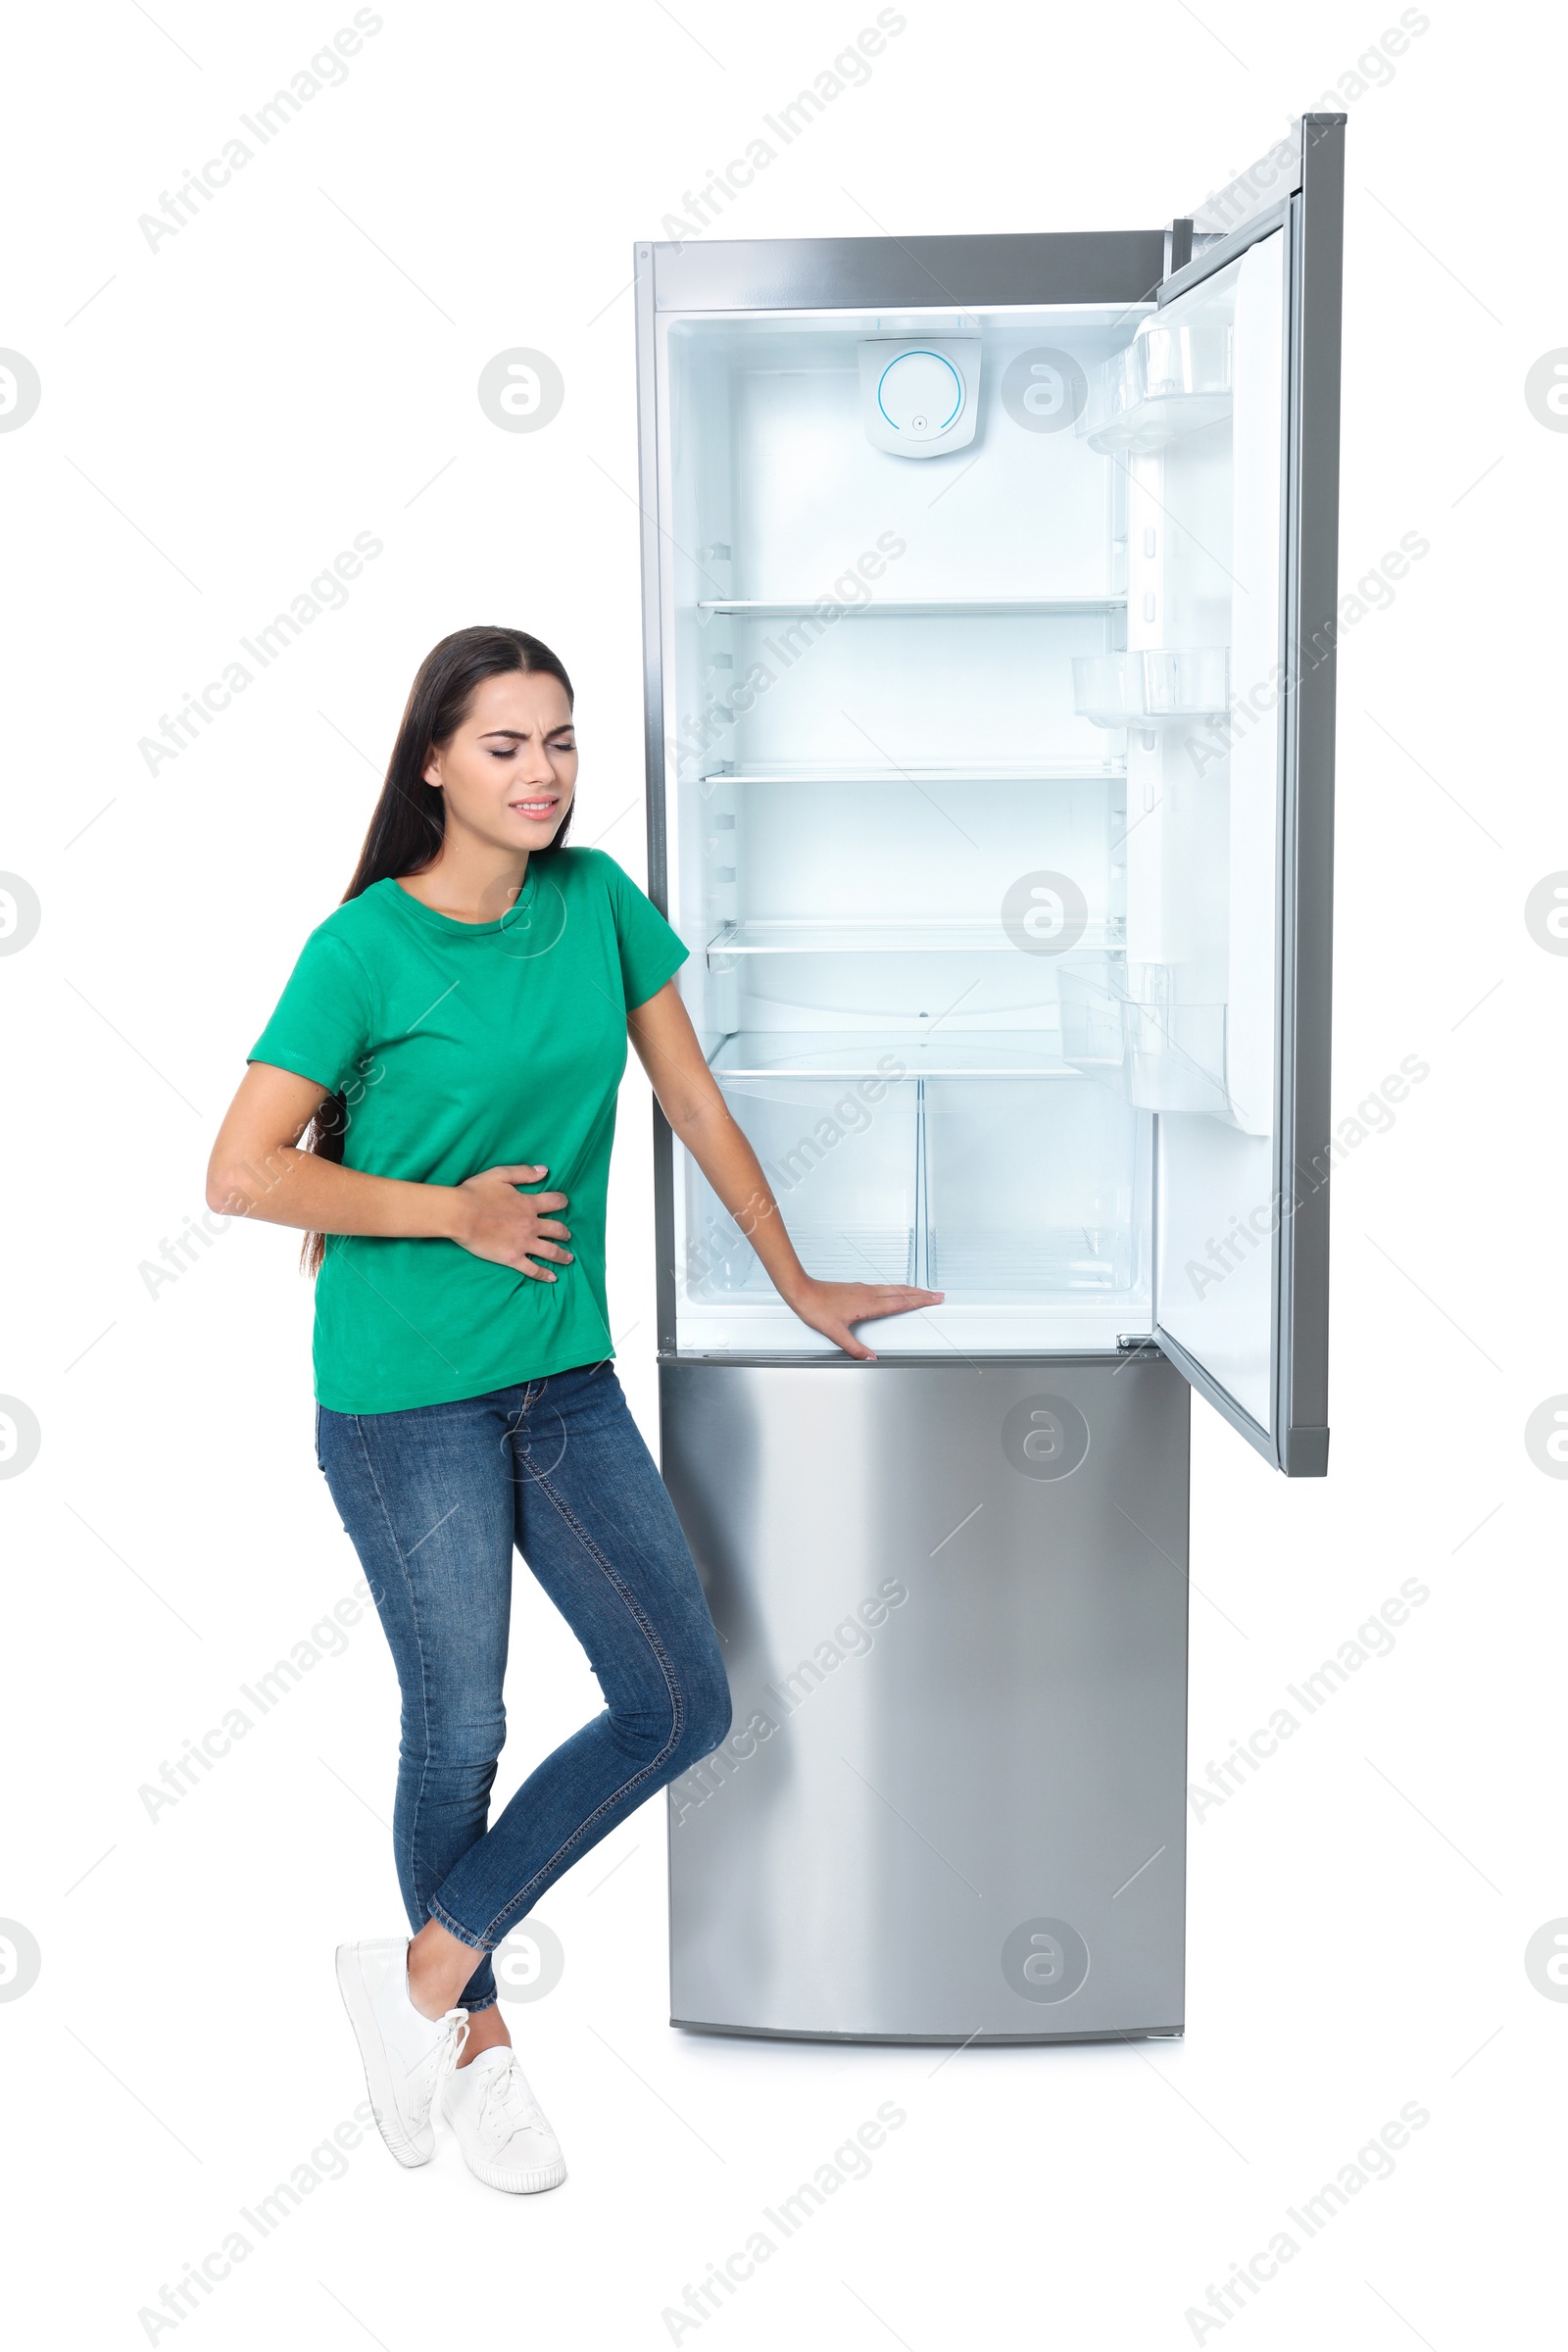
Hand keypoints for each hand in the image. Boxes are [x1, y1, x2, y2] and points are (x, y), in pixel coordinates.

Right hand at [451, 1163, 572, 1279]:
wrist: (460, 1214)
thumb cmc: (476, 1192)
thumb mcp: (500, 1174)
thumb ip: (524, 1172)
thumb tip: (545, 1171)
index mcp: (529, 1204)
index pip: (554, 1202)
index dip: (562, 1201)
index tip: (564, 1203)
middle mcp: (531, 1224)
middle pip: (557, 1229)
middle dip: (565, 1233)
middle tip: (567, 1235)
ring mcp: (523, 1243)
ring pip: (550, 1251)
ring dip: (562, 1255)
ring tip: (569, 1259)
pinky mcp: (512, 1258)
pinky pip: (533, 1269)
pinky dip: (544, 1274)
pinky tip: (552, 1278)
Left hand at [783, 1276, 942, 1361]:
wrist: (802, 1291)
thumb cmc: (816, 1308)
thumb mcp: (835, 1333)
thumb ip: (854, 1348)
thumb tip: (870, 1358)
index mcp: (868, 1304)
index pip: (900, 1302)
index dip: (919, 1301)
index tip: (934, 1299)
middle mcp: (868, 1293)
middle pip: (901, 1292)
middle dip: (921, 1293)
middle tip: (937, 1294)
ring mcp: (863, 1288)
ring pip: (893, 1288)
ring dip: (910, 1290)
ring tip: (921, 1292)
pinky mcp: (856, 1287)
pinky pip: (883, 1287)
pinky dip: (896, 1289)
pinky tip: (893, 1292)